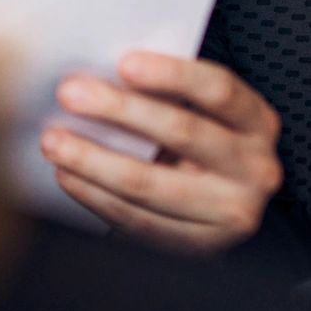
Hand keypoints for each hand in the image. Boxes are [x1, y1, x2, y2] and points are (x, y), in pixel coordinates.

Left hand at [38, 50, 282, 253]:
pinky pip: (139, 222)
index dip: (172, 74)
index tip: (123, 63)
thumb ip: (165, 89)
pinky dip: (96, 197)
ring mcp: (231, 213)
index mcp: (257, 122)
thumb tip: (98, 68)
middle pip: (183, 132)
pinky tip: (68, 176)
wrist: (221, 203)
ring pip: (152, 183)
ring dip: (94, 160)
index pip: (219, 90)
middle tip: (69, 93)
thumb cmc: (196, 138)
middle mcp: (256, 168)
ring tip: (54, 140)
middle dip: (119, 110)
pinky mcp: (200, 246)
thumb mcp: (199, 110)